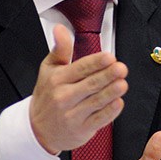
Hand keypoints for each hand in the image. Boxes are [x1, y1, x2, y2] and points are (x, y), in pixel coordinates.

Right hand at [29, 24, 127, 152]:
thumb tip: (60, 29)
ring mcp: (72, 115)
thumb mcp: (48, 70)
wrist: (37, 130)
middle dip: (108, 76)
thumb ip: (60, 49)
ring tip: (122, 84)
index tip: (109, 57)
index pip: (80, 68)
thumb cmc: (47, 96)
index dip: (96, 62)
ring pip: (96, 101)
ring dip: (111, 92)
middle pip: (90, 84)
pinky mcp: (81, 129)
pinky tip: (118, 103)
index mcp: (57, 80)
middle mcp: (64, 97)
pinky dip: (109, 112)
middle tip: (121, 68)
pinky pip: (98, 120)